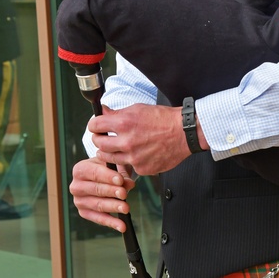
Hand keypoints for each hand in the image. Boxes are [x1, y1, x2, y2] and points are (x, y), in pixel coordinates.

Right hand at [69, 157, 135, 232]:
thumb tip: (130, 184)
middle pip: (95, 190)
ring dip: (113, 207)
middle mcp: (76, 186)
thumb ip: (121, 174)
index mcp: (80, 170)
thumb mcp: (113, 166)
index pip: (94, 173)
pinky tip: (122, 226)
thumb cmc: (107, 168)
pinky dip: (111, 223)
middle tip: (124, 194)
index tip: (120, 180)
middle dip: (111, 192)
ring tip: (126, 208)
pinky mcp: (84, 213)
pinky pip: (99, 219)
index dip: (107, 177)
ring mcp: (79, 201)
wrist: (102, 176)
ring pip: (98, 205)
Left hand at [88, 103, 202, 175]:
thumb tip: (103, 112)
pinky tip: (136, 154)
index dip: (94, 125)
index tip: (97, 127)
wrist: (184, 133)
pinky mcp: (141, 169)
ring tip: (117, 147)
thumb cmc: (163, 118)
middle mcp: (126, 142)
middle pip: (98, 144)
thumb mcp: (138, 109)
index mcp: (124, 123)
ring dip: (109, 152)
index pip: (94, 126)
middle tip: (104, 137)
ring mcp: (133, 158)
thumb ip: (117, 113)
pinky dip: (129, 161)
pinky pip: (127, 167)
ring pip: (108, 158)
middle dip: (99, 139)